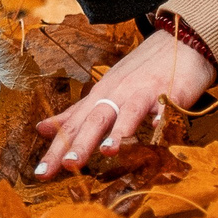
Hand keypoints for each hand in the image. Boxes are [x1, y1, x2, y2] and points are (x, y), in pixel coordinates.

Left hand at [34, 30, 215, 176]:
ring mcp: (143, 93)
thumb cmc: (137, 73)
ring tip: (107, 152)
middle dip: (81, 143)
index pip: (73, 126)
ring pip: (126, 112)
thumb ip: (75, 113)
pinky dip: (160, 116)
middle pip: (94, 120)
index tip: (40, 173)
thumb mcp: (102, 91)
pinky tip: (156, 128)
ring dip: (117, 131)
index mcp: (99, 97)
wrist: (176, 44)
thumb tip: (41, 129)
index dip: (56, 149)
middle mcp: (117, 94)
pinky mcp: (170, 93)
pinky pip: (164, 107)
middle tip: (67, 166)